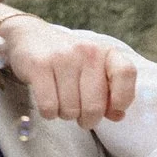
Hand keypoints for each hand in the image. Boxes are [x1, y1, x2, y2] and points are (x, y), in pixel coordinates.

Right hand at [0, 5, 136, 126]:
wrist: (30, 36)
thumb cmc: (68, 61)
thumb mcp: (93, 70)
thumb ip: (109, 92)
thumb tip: (118, 115)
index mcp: (106, 52)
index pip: (126, 74)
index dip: (123, 98)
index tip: (113, 108)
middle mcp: (87, 52)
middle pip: (94, 107)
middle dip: (87, 119)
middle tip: (80, 115)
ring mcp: (62, 58)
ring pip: (70, 110)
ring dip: (65, 114)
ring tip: (61, 101)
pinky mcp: (39, 66)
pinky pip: (49, 107)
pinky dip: (49, 113)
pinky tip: (48, 101)